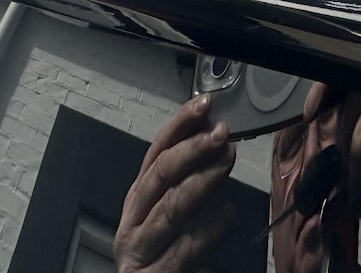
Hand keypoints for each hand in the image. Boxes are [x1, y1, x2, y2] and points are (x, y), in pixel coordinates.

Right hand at [114, 93, 236, 272]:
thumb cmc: (162, 261)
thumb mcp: (168, 219)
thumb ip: (186, 187)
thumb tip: (214, 142)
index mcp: (137, 202)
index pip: (155, 154)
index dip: (178, 126)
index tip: (203, 104)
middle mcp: (132, 222)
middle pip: (158, 176)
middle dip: (191, 150)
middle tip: (221, 133)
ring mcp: (140, 251)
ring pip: (170, 209)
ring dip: (201, 181)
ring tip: (227, 161)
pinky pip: (184, 250)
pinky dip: (208, 229)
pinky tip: (228, 212)